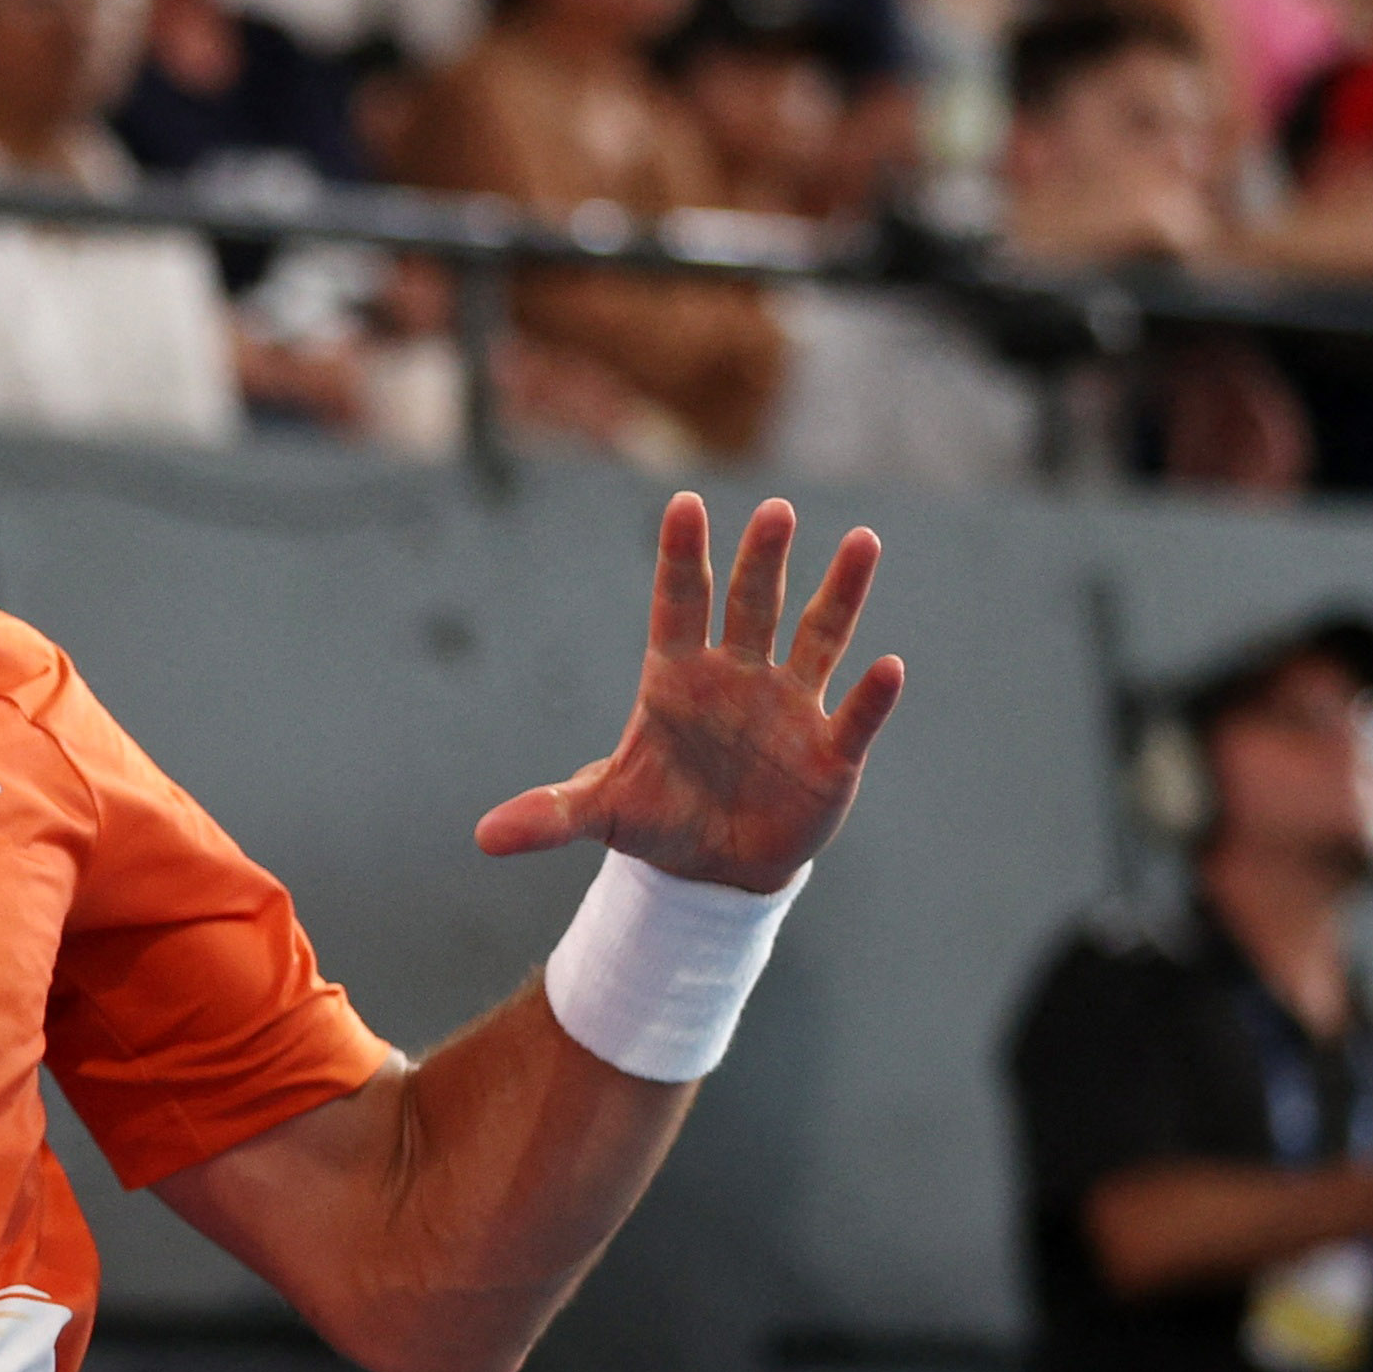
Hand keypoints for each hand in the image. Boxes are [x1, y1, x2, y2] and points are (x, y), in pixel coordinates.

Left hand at [475, 494, 903, 892]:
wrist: (716, 867)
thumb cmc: (658, 818)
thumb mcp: (603, 814)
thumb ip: (551, 814)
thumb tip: (484, 837)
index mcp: (677, 678)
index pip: (678, 605)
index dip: (681, 558)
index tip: (684, 505)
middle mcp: (738, 677)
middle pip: (752, 606)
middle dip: (763, 561)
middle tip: (775, 511)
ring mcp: (789, 707)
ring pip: (820, 637)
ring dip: (841, 594)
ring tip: (862, 542)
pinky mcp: (829, 751)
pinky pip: (853, 716)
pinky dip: (871, 696)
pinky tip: (889, 667)